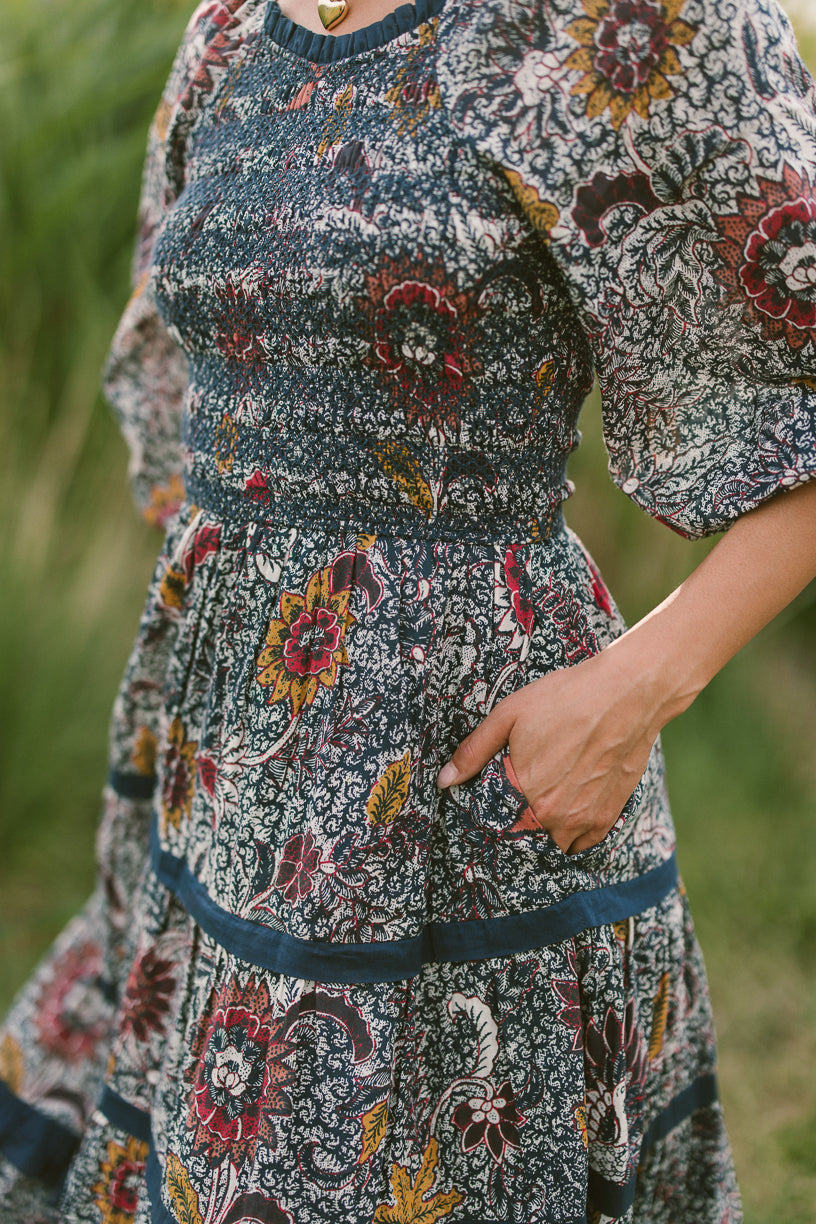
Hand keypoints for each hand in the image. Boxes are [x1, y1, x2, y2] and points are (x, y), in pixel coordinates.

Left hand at [436, 640, 673, 853]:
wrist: (627, 694)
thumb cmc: (566, 698)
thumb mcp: (509, 715)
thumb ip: (474, 751)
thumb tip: (444, 781)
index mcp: (524, 792)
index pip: (494, 826)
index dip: (488, 822)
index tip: (489, 811)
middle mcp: (553, 816)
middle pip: (522, 839)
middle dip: (515, 830)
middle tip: (514, 810)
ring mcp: (583, 820)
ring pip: (552, 846)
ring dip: (542, 836)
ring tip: (538, 812)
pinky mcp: (607, 818)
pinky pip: (581, 845)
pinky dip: (571, 837)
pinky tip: (565, 815)